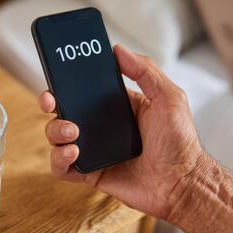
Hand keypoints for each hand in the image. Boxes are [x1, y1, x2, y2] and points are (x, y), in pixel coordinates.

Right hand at [39, 45, 205, 218]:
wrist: (181, 183)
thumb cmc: (180, 141)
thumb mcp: (169, 97)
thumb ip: (145, 70)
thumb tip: (117, 49)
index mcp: (118, 106)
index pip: (84, 90)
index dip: (68, 82)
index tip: (59, 74)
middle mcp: (102, 126)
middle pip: (63, 111)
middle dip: (50, 103)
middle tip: (51, 102)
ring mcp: (94, 150)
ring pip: (57, 138)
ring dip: (55, 131)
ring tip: (72, 132)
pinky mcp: (90, 173)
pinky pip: (62, 168)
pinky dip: (59, 159)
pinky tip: (74, 152)